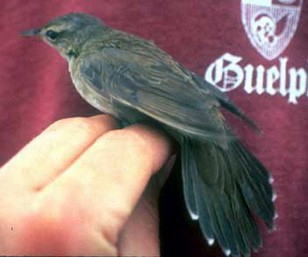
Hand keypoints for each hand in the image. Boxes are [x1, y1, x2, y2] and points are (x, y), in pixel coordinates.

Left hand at [0, 114, 173, 255]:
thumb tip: (154, 163)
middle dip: (123, 138)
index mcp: (63, 225)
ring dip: (93, 143)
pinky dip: (66, 155)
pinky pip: (34, 154)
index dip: (157, 140)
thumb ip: (145, 209)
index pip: (124, 146)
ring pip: (56, 135)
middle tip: (143, 159)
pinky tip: (81, 177)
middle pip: (85, 129)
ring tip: (113, 167)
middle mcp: (9, 200)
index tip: (170, 147)